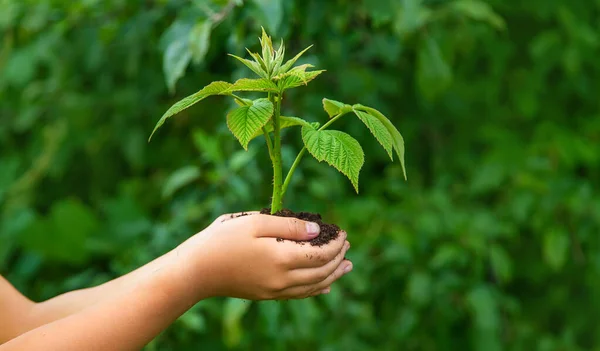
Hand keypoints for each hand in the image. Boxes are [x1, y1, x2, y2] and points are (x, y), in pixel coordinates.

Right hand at [174, 211, 351, 299]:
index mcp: (282, 258)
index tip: (342, 231)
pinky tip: (325, 286)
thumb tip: (317, 230)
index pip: (321, 253)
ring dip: (334, 275)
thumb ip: (289, 226)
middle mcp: (283, 279)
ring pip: (314, 286)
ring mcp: (275, 290)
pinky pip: (300, 295)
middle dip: (339, 257)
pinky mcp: (267, 295)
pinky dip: (317, 289)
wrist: (196, 270)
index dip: (336, 243)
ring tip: (348, 266)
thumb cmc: (222, 240)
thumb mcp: (255, 222)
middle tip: (348, 245)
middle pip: (322, 271)